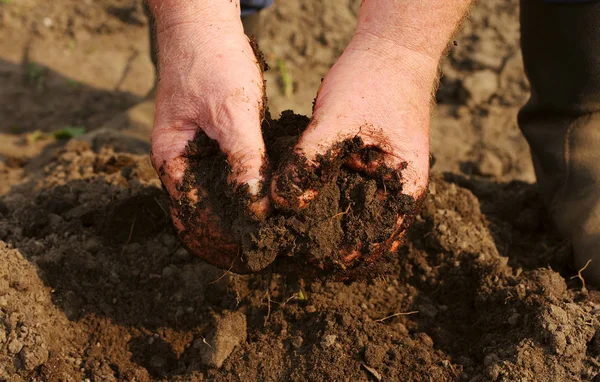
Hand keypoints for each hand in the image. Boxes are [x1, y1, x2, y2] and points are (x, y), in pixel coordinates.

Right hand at [149, 3, 268, 271]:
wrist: (205, 20)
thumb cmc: (210, 61)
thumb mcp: (231, 113)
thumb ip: (244, 162)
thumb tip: (256, 210)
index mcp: (172, 160)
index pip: (191, 216)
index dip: (218, 240)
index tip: (250, 257)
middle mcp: (183, 160)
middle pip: (206, 208)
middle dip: (233, 231)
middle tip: (268, 253)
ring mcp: (200, 148)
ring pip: (222, 191)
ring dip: (245, 210)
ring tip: (275, 235)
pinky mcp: (219, 136)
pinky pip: (235, 170)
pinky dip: (252, 184)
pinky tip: (275, 198)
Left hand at [271, 31, 435, 267]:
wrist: (391, 49)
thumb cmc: (373, 81)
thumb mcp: (336, 122)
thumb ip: (309, 164)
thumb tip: (282, 205)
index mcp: (404, 188)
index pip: (376, 243)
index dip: (342, 258)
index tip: (305, 262)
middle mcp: (399, 191)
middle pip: (368, 239)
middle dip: (334, 252)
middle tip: (294, 260)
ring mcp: (387, 179)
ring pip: (359, 221)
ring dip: (331, 232)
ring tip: (293, 243)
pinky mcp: (371, 167)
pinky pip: (351, 199)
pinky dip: (330, 209)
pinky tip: (301, 212)